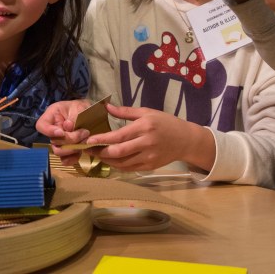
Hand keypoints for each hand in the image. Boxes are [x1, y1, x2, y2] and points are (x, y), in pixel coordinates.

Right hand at [35, 99, 91, 164]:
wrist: (90, 113)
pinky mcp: (66, 150)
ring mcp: (59, 141)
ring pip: (59, 151)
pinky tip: (81, 152)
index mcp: (52, 116)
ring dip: (73, 148)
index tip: (61, 132)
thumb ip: (74, 116)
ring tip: (86, 140)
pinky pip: (65, 159)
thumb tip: (68, 127)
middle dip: (70, 140)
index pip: (41, 126)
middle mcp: (53, 130)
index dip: (49, 131)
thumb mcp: (79, 107)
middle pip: (53, 141)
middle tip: (85, 133)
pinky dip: (73, 158)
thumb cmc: (82, 107)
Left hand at [85, 104, 214, 171]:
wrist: (185, 139)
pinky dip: (117, 165)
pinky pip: (129, 168)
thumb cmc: (165, 122)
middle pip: (118, 152)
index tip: (89, 140)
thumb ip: (125, 112)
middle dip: (101, 152)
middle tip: (89, 149)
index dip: (102, 139)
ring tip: (97, 154)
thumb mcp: (146, 112)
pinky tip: (110, 160)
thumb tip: (107, 107)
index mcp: (144, 127)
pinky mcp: (150, 167)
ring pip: (122, 163)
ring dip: (107, 160)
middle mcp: (146, 143)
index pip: (119, 136)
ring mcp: (149, 157)